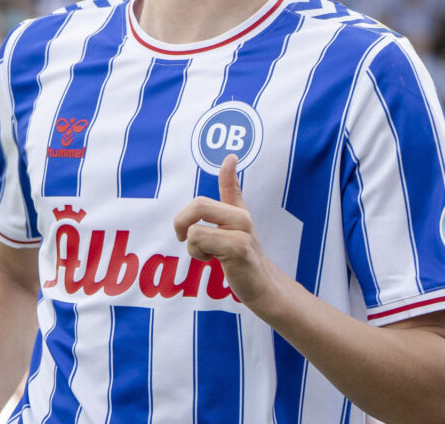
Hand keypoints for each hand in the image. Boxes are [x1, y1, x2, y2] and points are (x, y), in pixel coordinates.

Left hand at [173, 154, 283, 313]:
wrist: (264, 288)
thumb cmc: (243, 260)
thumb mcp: (234, 233)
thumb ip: (228, 213)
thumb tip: (228, 177)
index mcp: (238, 213)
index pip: (232, 186)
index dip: (228, 172)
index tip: (231, 157)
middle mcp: (241, 218)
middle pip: (198, 205)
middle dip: (180, 221)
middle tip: (183, 237)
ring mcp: (242, 232)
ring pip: (195, 227)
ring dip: (191, 246)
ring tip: (206, 254)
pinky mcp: (238, 247)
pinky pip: (200, 240)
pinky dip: (198, 253)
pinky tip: (212, 260)